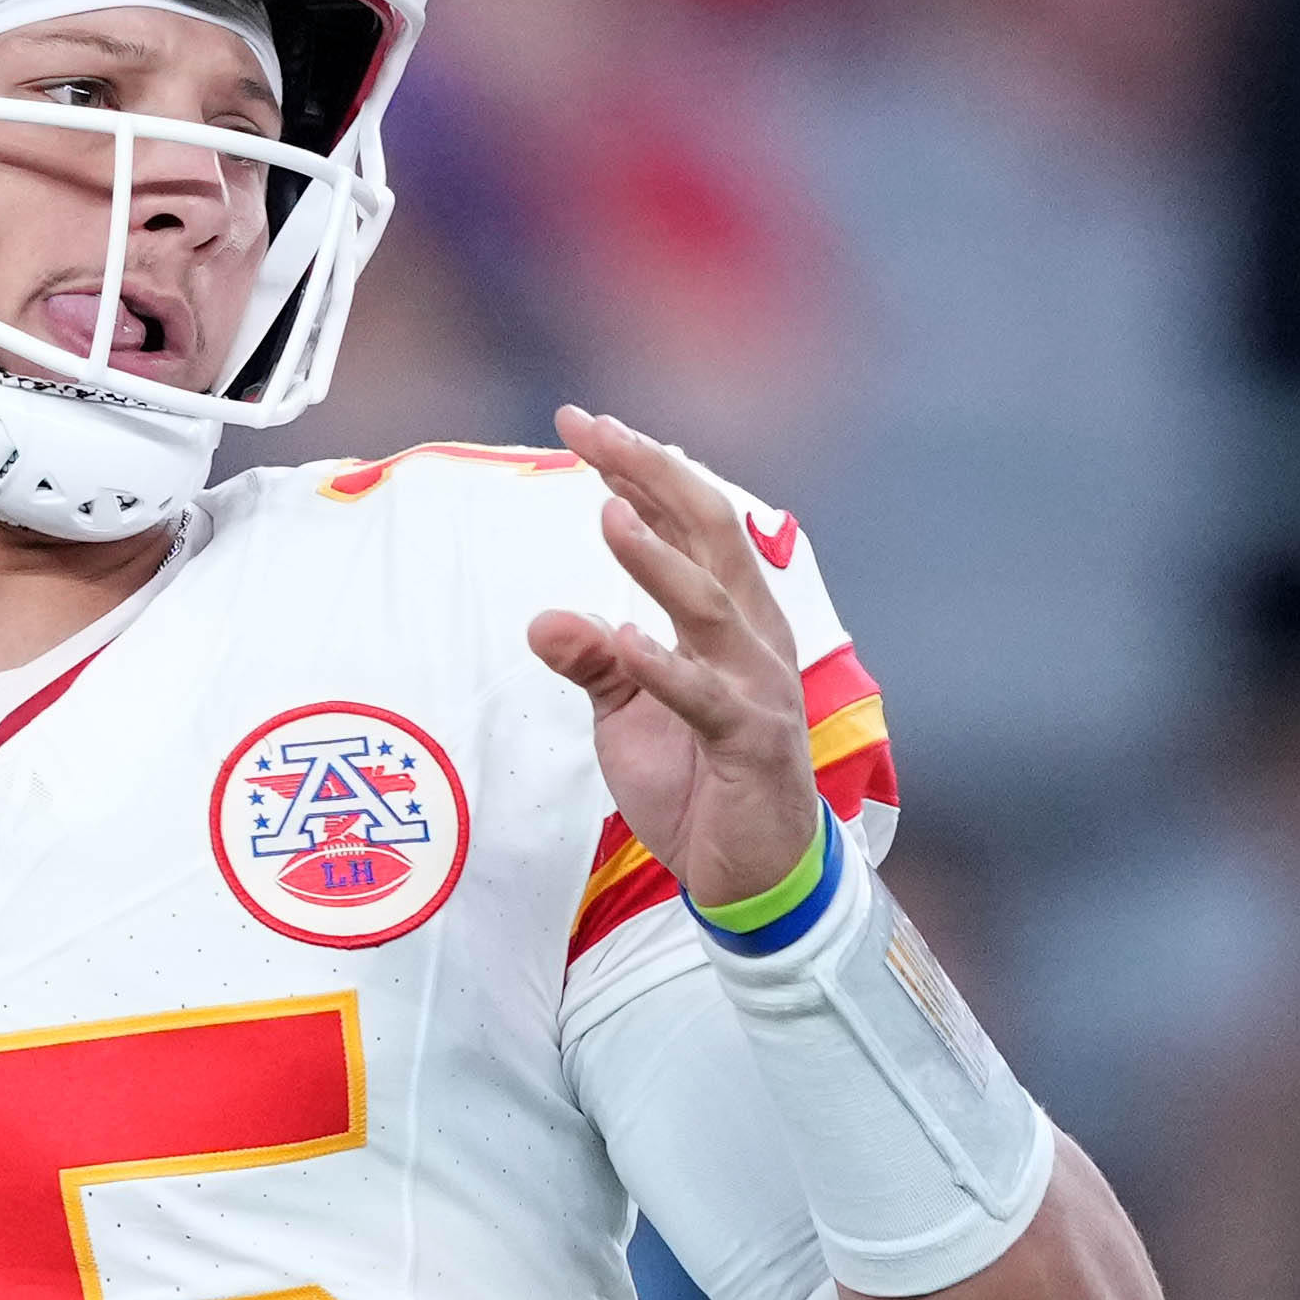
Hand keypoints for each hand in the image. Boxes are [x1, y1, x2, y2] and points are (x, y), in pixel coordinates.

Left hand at [525, 402, 829, 914]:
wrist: (753, 876)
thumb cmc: (698, 784)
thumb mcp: (628, 715)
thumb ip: (593, 661)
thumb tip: (542, 618)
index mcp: (731, 618)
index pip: (689, 523)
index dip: (639, 469)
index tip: (583, 423)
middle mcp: (753, 639)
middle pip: (710, 534)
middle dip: (653, 476)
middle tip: (595, 430)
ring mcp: (758, 690)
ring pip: (711, 606)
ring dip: (658, 559)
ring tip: (608, 515)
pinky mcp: (750, 746)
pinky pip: (706, 700)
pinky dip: (666, 668)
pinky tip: (627, 639)